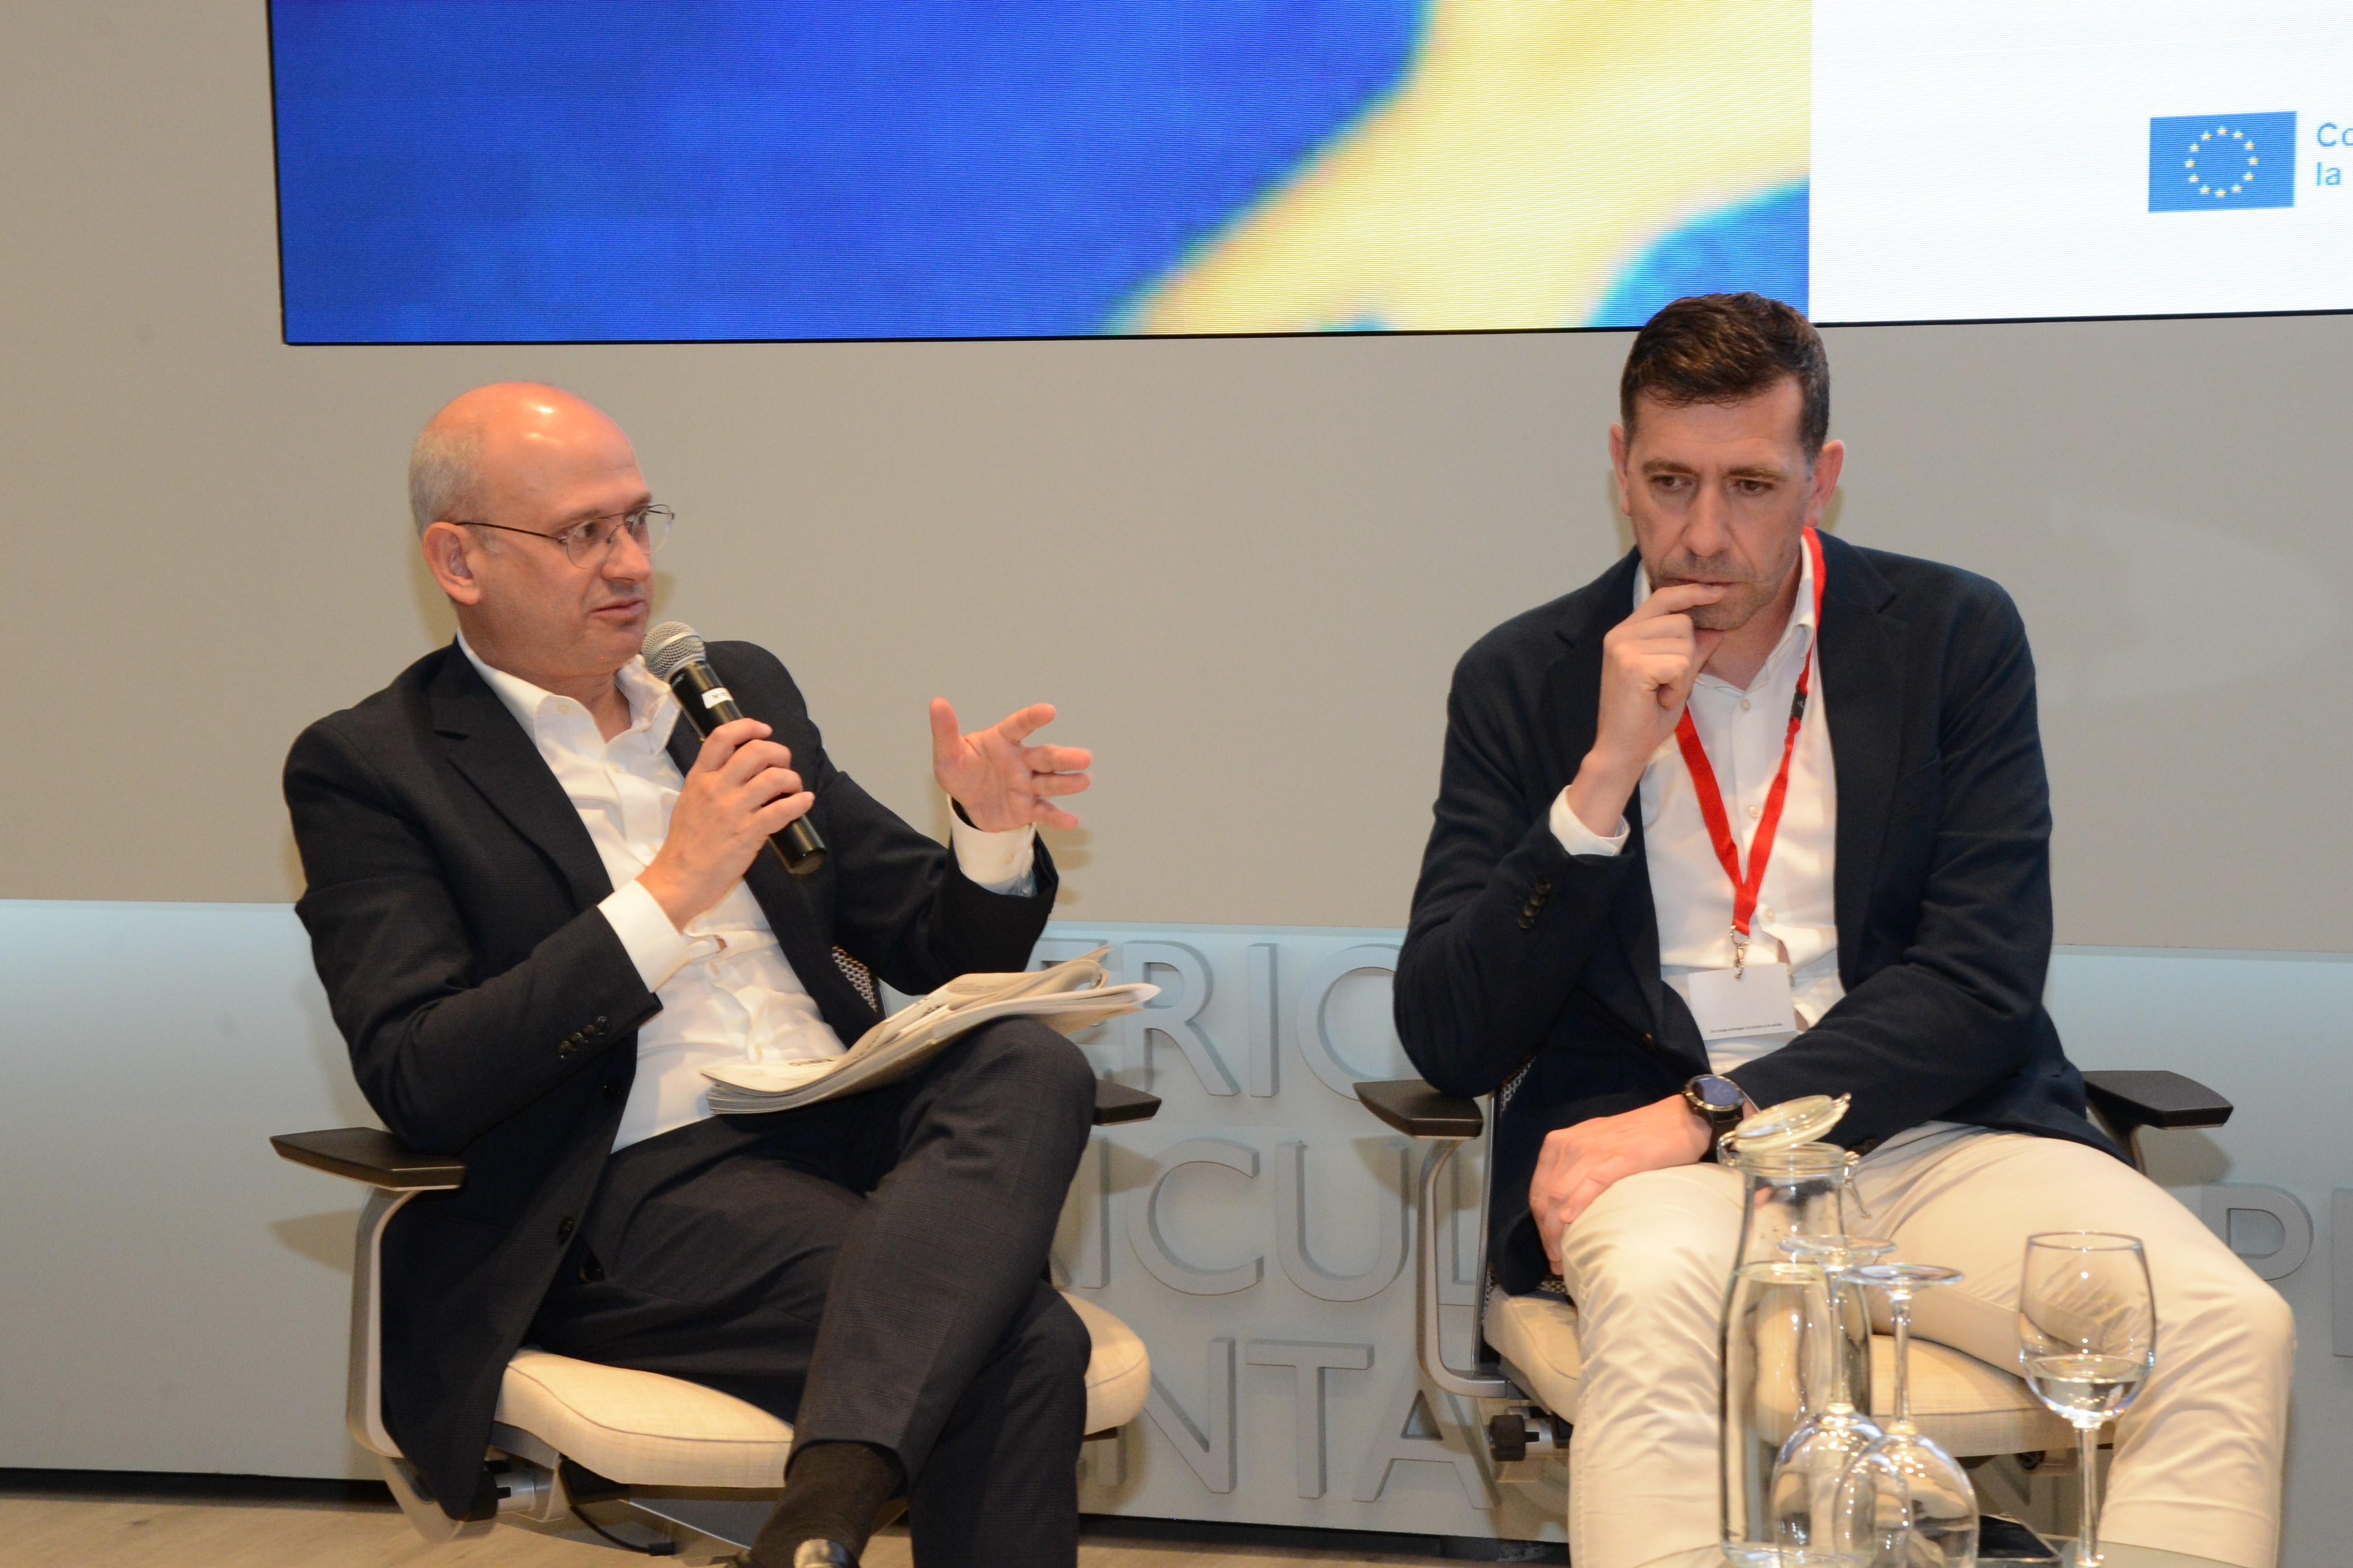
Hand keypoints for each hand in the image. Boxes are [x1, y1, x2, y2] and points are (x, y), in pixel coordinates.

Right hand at [638, 718, 812, 929]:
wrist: (678, 880)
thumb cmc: (684, 845)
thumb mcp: (689, 802)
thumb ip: (710, 784)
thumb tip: (738, 771)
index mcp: (699, 778)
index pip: (721, 737)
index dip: (748, 727)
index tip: (764, 730)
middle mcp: (716, 788)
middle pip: (756, 751)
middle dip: (779, 752)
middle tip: (784, 763)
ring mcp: (733, 810)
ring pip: (774, 778)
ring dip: (792, 779)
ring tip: (794, 788)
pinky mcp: (748, 832)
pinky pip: (782, 810)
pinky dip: (800, 802)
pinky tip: (804, 801)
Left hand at [928, 699, 1091, 831]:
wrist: (967, 805)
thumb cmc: (961, 772)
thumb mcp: (947, 754)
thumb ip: (945, 731)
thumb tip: (937, 702)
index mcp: (1003, 741)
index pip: (1019, 726)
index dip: (1033, 718)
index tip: (1049, 711)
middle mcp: (1021, 760)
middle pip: (1044, 756)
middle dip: (1064, 757)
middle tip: (1085, 757)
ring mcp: (1027, 784)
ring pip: (1049, 782)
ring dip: (1066, 783)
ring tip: (1084, 781)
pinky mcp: (1028, 808)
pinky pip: (1044, 812)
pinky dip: (1058, 817)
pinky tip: (1073, 821)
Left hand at [1529, 1094, 1710, 1271]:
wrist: (1679, 1120)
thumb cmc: (1637, 1137)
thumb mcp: (1595, 1146)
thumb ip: (1576, 1169)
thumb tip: (1564, 1210)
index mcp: (1561, 1142)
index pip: (1539, 1190)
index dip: (1541, 1224)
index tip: (1549, 1249)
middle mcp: (1572, 1144)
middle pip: (1546, 1198)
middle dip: (1547, 1235)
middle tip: (1558, 1263)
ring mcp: (1595, 1149)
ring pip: (1562, 1194)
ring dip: (1559, 1232)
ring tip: (1566, 1259)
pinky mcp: (1621, 1157)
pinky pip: (1592, 1183)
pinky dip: (1578, 1205)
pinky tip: (1572, 1224)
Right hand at [1561, 583, 1726, 834]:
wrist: (1621, 750)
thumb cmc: (1645, 717)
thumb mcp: (1676, 677)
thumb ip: (1692, 649)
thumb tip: (1718, 626)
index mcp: (1625, 632)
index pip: (1663, 598)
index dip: (1692, 593)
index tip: (1719, 592)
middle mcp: (1620, 634)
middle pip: (1682, 622)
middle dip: (1687, 655)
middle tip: (1667, 684)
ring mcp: (1624, 647)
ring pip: (1684, 643)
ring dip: (1683, 674)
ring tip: (1661, 693)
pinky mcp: (1633, 665)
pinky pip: (1680, 664)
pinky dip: (1678, 686)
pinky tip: (1660, 699)